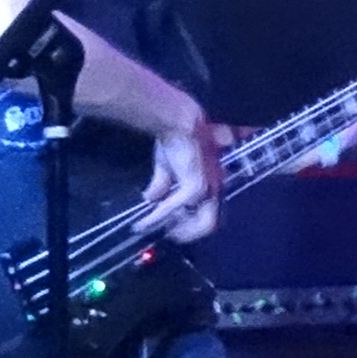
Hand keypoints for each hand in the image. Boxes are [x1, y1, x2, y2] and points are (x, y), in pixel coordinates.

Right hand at [143, 114, 230, 243]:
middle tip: (169, 235)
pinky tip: (142, 225)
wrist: (179, 122)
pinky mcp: (194, 186)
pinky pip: (174, 209)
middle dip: (188, 233)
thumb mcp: (167, 166)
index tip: (174, 229)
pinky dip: (156, 218)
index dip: (193, 224)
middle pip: (210, 223)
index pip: (210, 213)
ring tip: (159, 231)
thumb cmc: (177, 141)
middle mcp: (215, 187)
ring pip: (203, 222)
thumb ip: (163, 183)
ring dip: (178, 230)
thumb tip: (151, 199)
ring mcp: (207, 188)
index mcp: (212, 183)